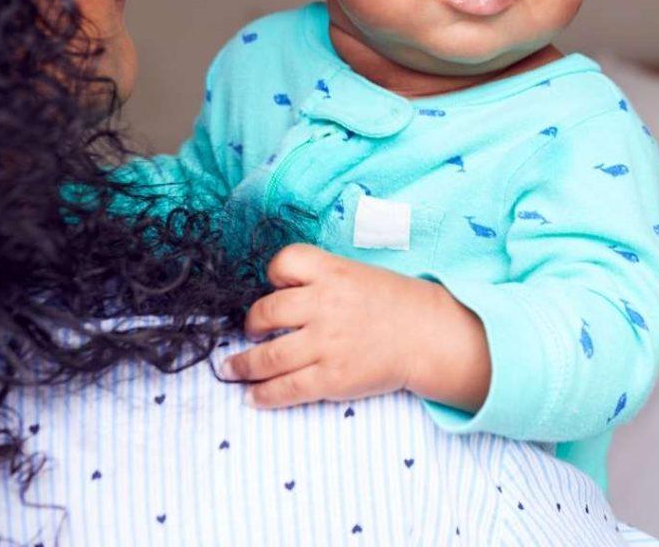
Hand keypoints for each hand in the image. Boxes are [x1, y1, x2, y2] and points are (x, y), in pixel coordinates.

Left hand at [221, 242, 444, 407]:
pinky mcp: (333, 377)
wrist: (427, 334)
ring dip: (242, 365)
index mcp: (333, 272)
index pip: (285, 262)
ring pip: (268, 357)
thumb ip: (321, 279)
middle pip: (266, 312)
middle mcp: (325, 304)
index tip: (273, 288)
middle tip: (248, 333)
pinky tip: (252, 397)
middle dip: (249, 326)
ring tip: (232, 369)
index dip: (273, 275)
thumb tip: (279, 295)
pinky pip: (287, 389)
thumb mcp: (357, 274)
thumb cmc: (392, 302)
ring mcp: (327, 342)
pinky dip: (263, 395)